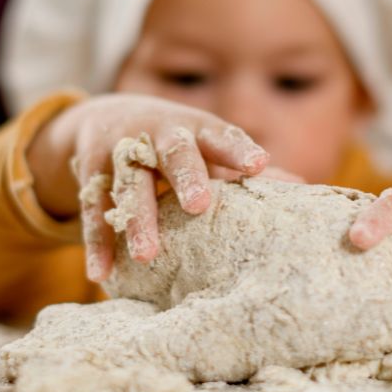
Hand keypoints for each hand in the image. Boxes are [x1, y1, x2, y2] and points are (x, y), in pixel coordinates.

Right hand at [27, 94, 268, 281]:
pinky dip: (97, 241)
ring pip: (129, 183)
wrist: (106, 116)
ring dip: (136, 219)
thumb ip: (243, 168)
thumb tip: (301, 187)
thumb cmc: (177, 142)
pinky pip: (93, 207)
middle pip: (174, 151)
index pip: (221, 136)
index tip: (259, 165)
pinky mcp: (90, 167)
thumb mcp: (207, 147)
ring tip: (147, 255)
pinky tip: (101, 274)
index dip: (239, 150)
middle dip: (186, 176)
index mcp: (197, 128)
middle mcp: (160, 133)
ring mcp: (122, 148)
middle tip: (198, 206)